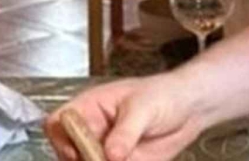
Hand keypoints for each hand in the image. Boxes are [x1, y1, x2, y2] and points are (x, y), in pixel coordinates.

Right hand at [45, 77, 203, 160]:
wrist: (189, 109)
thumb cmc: (164, 94)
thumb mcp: (144, 108)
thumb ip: (126, 131)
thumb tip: (111, 153)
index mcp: (90, 106)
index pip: (59, 122)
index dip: (62, 138)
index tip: (78, 151)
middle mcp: (94, 131)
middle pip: (68, 152)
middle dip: (82, 160)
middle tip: (103, 159)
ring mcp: (105, 150)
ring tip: (125, 158)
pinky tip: (134, 160)